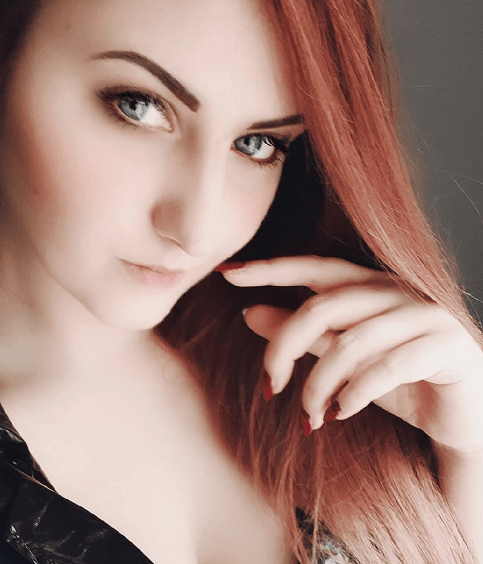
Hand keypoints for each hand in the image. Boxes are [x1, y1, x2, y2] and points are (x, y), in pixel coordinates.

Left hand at [218, 256, 482, 453]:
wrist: (463, 415)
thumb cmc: (397, 380)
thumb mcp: (340, 357)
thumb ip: (300, 334)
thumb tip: (248, 313)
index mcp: (368, 284)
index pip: (312, 268)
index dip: (269, 269)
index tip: (225, 275)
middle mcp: (394, 291)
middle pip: (321, 307)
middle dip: (284, 349)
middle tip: (268, 387)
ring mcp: (423, 315)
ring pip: (349, 343)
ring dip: (318, 386)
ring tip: (307, 417)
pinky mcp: (445, 346)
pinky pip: (385, 368)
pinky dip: (352, 396)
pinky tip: (338, 415)